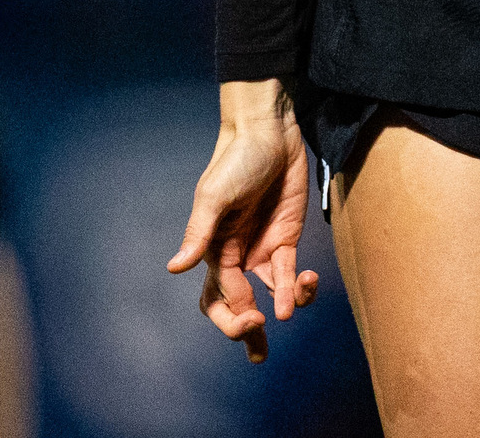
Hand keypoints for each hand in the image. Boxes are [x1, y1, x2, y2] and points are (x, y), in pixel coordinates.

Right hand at [168, 81, 322, 361]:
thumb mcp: (214, 195)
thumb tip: (174, 269)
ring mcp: (262, 247)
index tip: (251, 316)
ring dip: (278, 309)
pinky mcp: (287, 237)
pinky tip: (304, 286)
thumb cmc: (235, 159)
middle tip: (258, 349)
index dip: (231, 312)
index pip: (217, 295)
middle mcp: (237, 254)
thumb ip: (198, 233)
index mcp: (213, 249)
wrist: (269, 131)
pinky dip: (296, 286)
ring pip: (268, 292)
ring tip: (289, 314)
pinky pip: (289, 272)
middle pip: (236, 302)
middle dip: (245, 328)